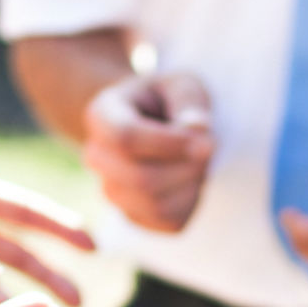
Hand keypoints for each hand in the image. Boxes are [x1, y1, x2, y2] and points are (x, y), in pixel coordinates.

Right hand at [82, 72, 214, 231]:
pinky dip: (192, 202)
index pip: (125, 138)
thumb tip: (197, 129)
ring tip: (200, 160)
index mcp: (100, 116)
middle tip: (210, 146)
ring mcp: (111, 190)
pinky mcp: (134, 216)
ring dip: (192, 184)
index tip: (207, 138)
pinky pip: (168, 222)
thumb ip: (190, 101)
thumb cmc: (169, 99)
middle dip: (187, 166)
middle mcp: (97, 156)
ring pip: (155, 205)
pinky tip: (192, 179)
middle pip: (141, 178)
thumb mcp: (182, 84)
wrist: (157, 123)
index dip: (170, 143)